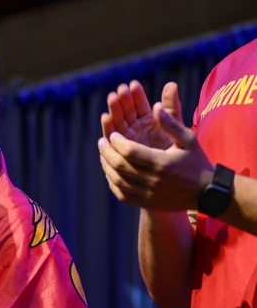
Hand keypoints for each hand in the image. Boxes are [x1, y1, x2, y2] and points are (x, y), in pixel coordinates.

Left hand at [98, 98, 213, 210]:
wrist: (206, 192)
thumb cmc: (196, 161)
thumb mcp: (187, 139)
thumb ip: (170, 123)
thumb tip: (155, 105)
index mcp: (161, 163)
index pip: (129, 151)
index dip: (117, 141)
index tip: (113, 134)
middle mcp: (152, 180)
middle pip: (119, 165)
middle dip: (107, 151)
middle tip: (102, 142)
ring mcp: (147, 194)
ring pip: (117, 180)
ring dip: (107, 166)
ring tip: (103, 154)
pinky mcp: (145, 203)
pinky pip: (121, 194)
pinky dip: (112, 182)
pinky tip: (110, 171)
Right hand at [101, 80, 180, 149]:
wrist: (176, 179)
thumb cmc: (181, 153)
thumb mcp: (179, 129)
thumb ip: (172, 108)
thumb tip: (171, 84)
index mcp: (149, 120)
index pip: (140, 104)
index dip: (136, 95)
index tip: (133, 85)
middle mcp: (135, 128)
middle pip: (125, 112)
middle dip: (122, 100)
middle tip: (120, 90)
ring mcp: (126, 139)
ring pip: (117, 122)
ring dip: (113, 110)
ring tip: (112, 98)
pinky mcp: (119, 150)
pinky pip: (113, 138)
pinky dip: (109, 128)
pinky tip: (106, 117)